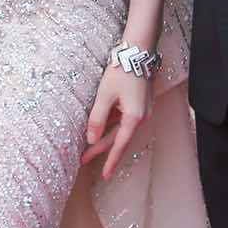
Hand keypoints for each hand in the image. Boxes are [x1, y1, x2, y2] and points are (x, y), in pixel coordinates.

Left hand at [82, 65, 151, 179]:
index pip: (119, 145)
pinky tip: (102, 128)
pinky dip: (113, 126)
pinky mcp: (140, 103)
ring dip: (107, 138)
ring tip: (89, 147)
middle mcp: (142, 117)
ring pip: (122, 129)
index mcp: (134, 118)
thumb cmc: (121, 71)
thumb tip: (92, 140)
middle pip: (119, 138)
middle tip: (84, 159)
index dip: (110, 161)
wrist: (138, 52)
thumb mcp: (104, 95)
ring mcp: (143, 110)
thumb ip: (97, 119)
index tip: (104, 175)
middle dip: (102, 150)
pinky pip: (125, 120)